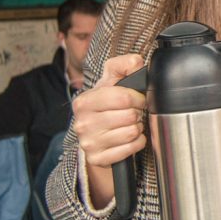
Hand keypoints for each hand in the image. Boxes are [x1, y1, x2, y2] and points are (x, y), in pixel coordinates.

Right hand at [72, 54, 146, 206]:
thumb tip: (136, 61)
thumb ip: (124, 65)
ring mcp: (89, 142)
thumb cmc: (105, 105)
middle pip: (129, 115)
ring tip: (130, 124)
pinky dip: (137, 143)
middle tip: (134, 113)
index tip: (138, 99)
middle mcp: (82, 123)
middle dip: (138, 113)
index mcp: (84, 101)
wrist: (95, 135)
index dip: (137, 98)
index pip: (123, 97)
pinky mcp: (98, 158)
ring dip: (137, 128)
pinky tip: (129, 138)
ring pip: (131, 132)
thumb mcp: (111, 82)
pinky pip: (131, 148)